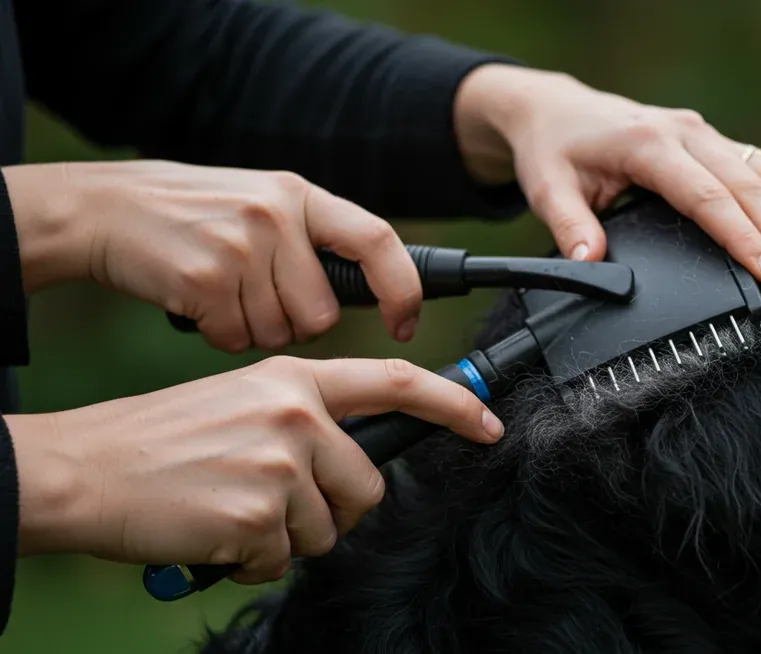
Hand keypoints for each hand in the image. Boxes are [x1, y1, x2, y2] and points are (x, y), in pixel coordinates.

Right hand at [3, 161, 422, 351]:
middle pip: (322, 314)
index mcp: (300, 195)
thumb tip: (378, 293)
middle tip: (256, 299)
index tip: (406, 325)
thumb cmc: (195, 216)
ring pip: (281, 333)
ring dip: (254, 330)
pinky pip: (237, 339)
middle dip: (296, 324)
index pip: (377, 241)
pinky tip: (198, 304)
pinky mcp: (205, 279)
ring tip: (223, 294)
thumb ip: (313, 239)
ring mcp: (241, 246)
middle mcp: (276, 215)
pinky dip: (220, 335)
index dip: (402, 289)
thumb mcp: (263, 204)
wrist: (105, 208)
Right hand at [6, 355, 503, 582]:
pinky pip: (284, 559)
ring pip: (328, 528)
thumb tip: (354, 461)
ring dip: (288, 537)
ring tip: (235, 513)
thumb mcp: (242, 401)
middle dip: (335, 510)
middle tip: (279, 507)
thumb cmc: (163, 440)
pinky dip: (254, 561)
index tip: (488, 422)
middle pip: (368, 484)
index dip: (452, 404)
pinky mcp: (259, 514)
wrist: (88, 468)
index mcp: (295, 380)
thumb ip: (305, 419)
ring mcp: (280, 464)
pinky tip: (216, 534)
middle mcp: (296, 415)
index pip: (395, 383)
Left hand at [453, 65, 760, 292]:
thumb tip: (590, 260)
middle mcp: (688, 133)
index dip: (739, 236)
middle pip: (749, 187)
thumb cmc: (555, 150)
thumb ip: (570, 225)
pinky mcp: (717, 142)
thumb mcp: (548, 187)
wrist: (558, 109)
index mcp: (649, 144)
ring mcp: (707, 134)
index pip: (706, 196)